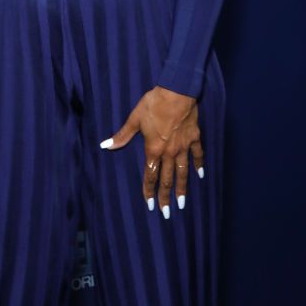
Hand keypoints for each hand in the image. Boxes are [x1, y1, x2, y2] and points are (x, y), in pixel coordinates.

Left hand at [100, 86, 203, 217]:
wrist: (176, 93)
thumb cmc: (153, 104)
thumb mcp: (134, 119)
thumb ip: (122, 135)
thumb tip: (105, 145)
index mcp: (153, 149)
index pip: (150, 175)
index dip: (149, 190)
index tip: (150, 205)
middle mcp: (169, 152)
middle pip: (167, 178)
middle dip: (165, 196)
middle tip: (167, 213)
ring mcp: (183, 147)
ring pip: (182, 172)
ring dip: (182, 189)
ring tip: (183, 203)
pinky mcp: (194, 138)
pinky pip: (197, 155)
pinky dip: (199, 166)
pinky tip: (200, 176)